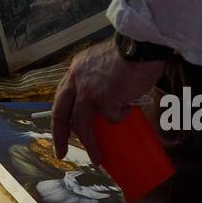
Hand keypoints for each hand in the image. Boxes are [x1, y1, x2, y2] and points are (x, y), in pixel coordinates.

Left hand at [51, 39, 164, 163]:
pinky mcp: (103, 99)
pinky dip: (121, 117)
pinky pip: (112, 117)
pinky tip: (129, 108)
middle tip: (60, 152)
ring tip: (97, 158)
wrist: (141, 45)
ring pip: (81, 123)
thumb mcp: (103, 64)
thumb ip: (98, 81)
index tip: (62, 130)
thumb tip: (107, 104)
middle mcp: (76, 80)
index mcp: (76, 70)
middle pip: (60, 113)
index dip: (61, 115)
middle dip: (59, 135)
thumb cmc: (130, 53)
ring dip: (89, 143)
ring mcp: (88, 91)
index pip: (62, 97)